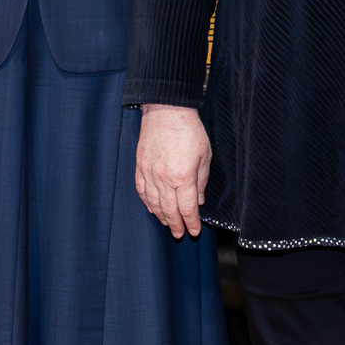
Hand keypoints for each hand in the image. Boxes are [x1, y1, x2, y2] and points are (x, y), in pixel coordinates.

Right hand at [134, 104, 211, 237]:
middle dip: (175, 225)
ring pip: (154, 203)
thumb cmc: (189, 129)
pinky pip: (142, 190)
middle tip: (179, 234)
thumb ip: (201, 180)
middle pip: (169, 210)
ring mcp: (149, 173)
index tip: (194, 231)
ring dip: (161, 216)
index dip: (191, 223)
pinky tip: (152, 208)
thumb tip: (199, 200)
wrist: (166, 109)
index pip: (187, 208)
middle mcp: (164, 178)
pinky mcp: (140, 166)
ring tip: (167, 224)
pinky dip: (147, 202)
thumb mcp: (205, 155)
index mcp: (183, 176)